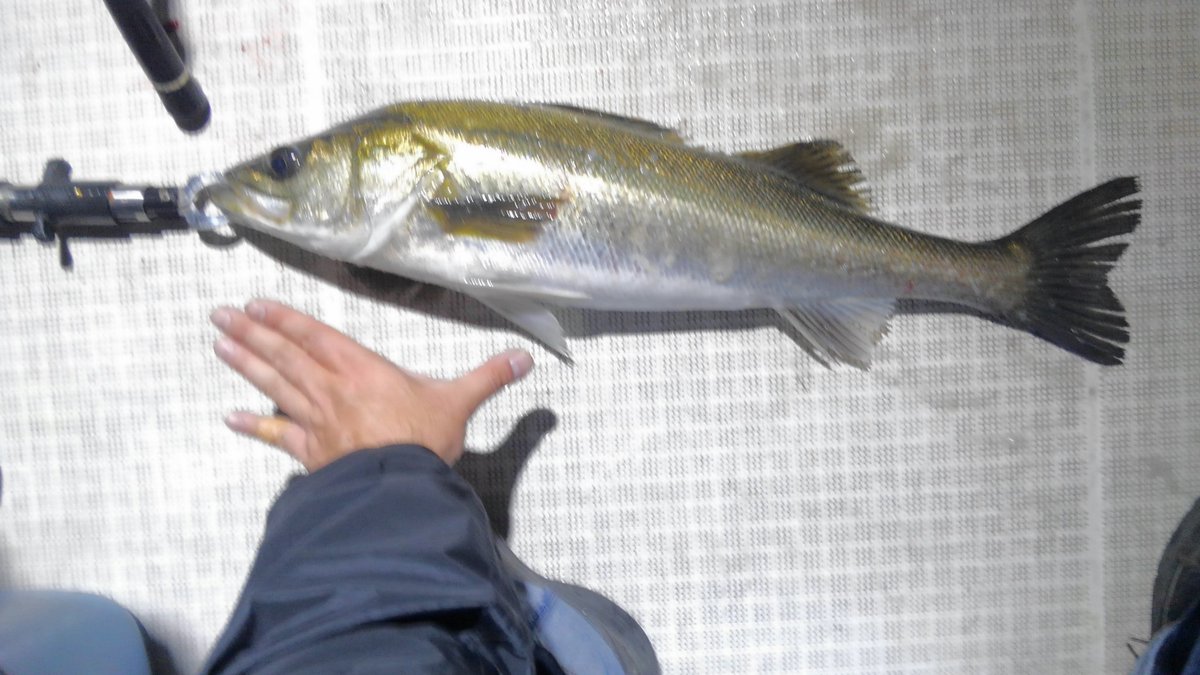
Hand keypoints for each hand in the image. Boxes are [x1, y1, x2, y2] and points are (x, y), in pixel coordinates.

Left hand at [209, 299, 533, 470]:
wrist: (401, 491)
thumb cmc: (426, 442)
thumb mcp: (459, 402)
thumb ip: (488, 376)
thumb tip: (526, 357)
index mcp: (362, 369)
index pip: (316, 336)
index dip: (286, 319)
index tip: (256, 304)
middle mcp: (331, 389)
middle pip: (284, 355)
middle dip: (251, 333)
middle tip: (218, 315)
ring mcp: (316, 422)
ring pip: (273, 387)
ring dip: (245, 365)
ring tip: (217, 345)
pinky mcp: (312, 454)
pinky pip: (277, 438)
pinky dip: (254, 427)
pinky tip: (230, 418)